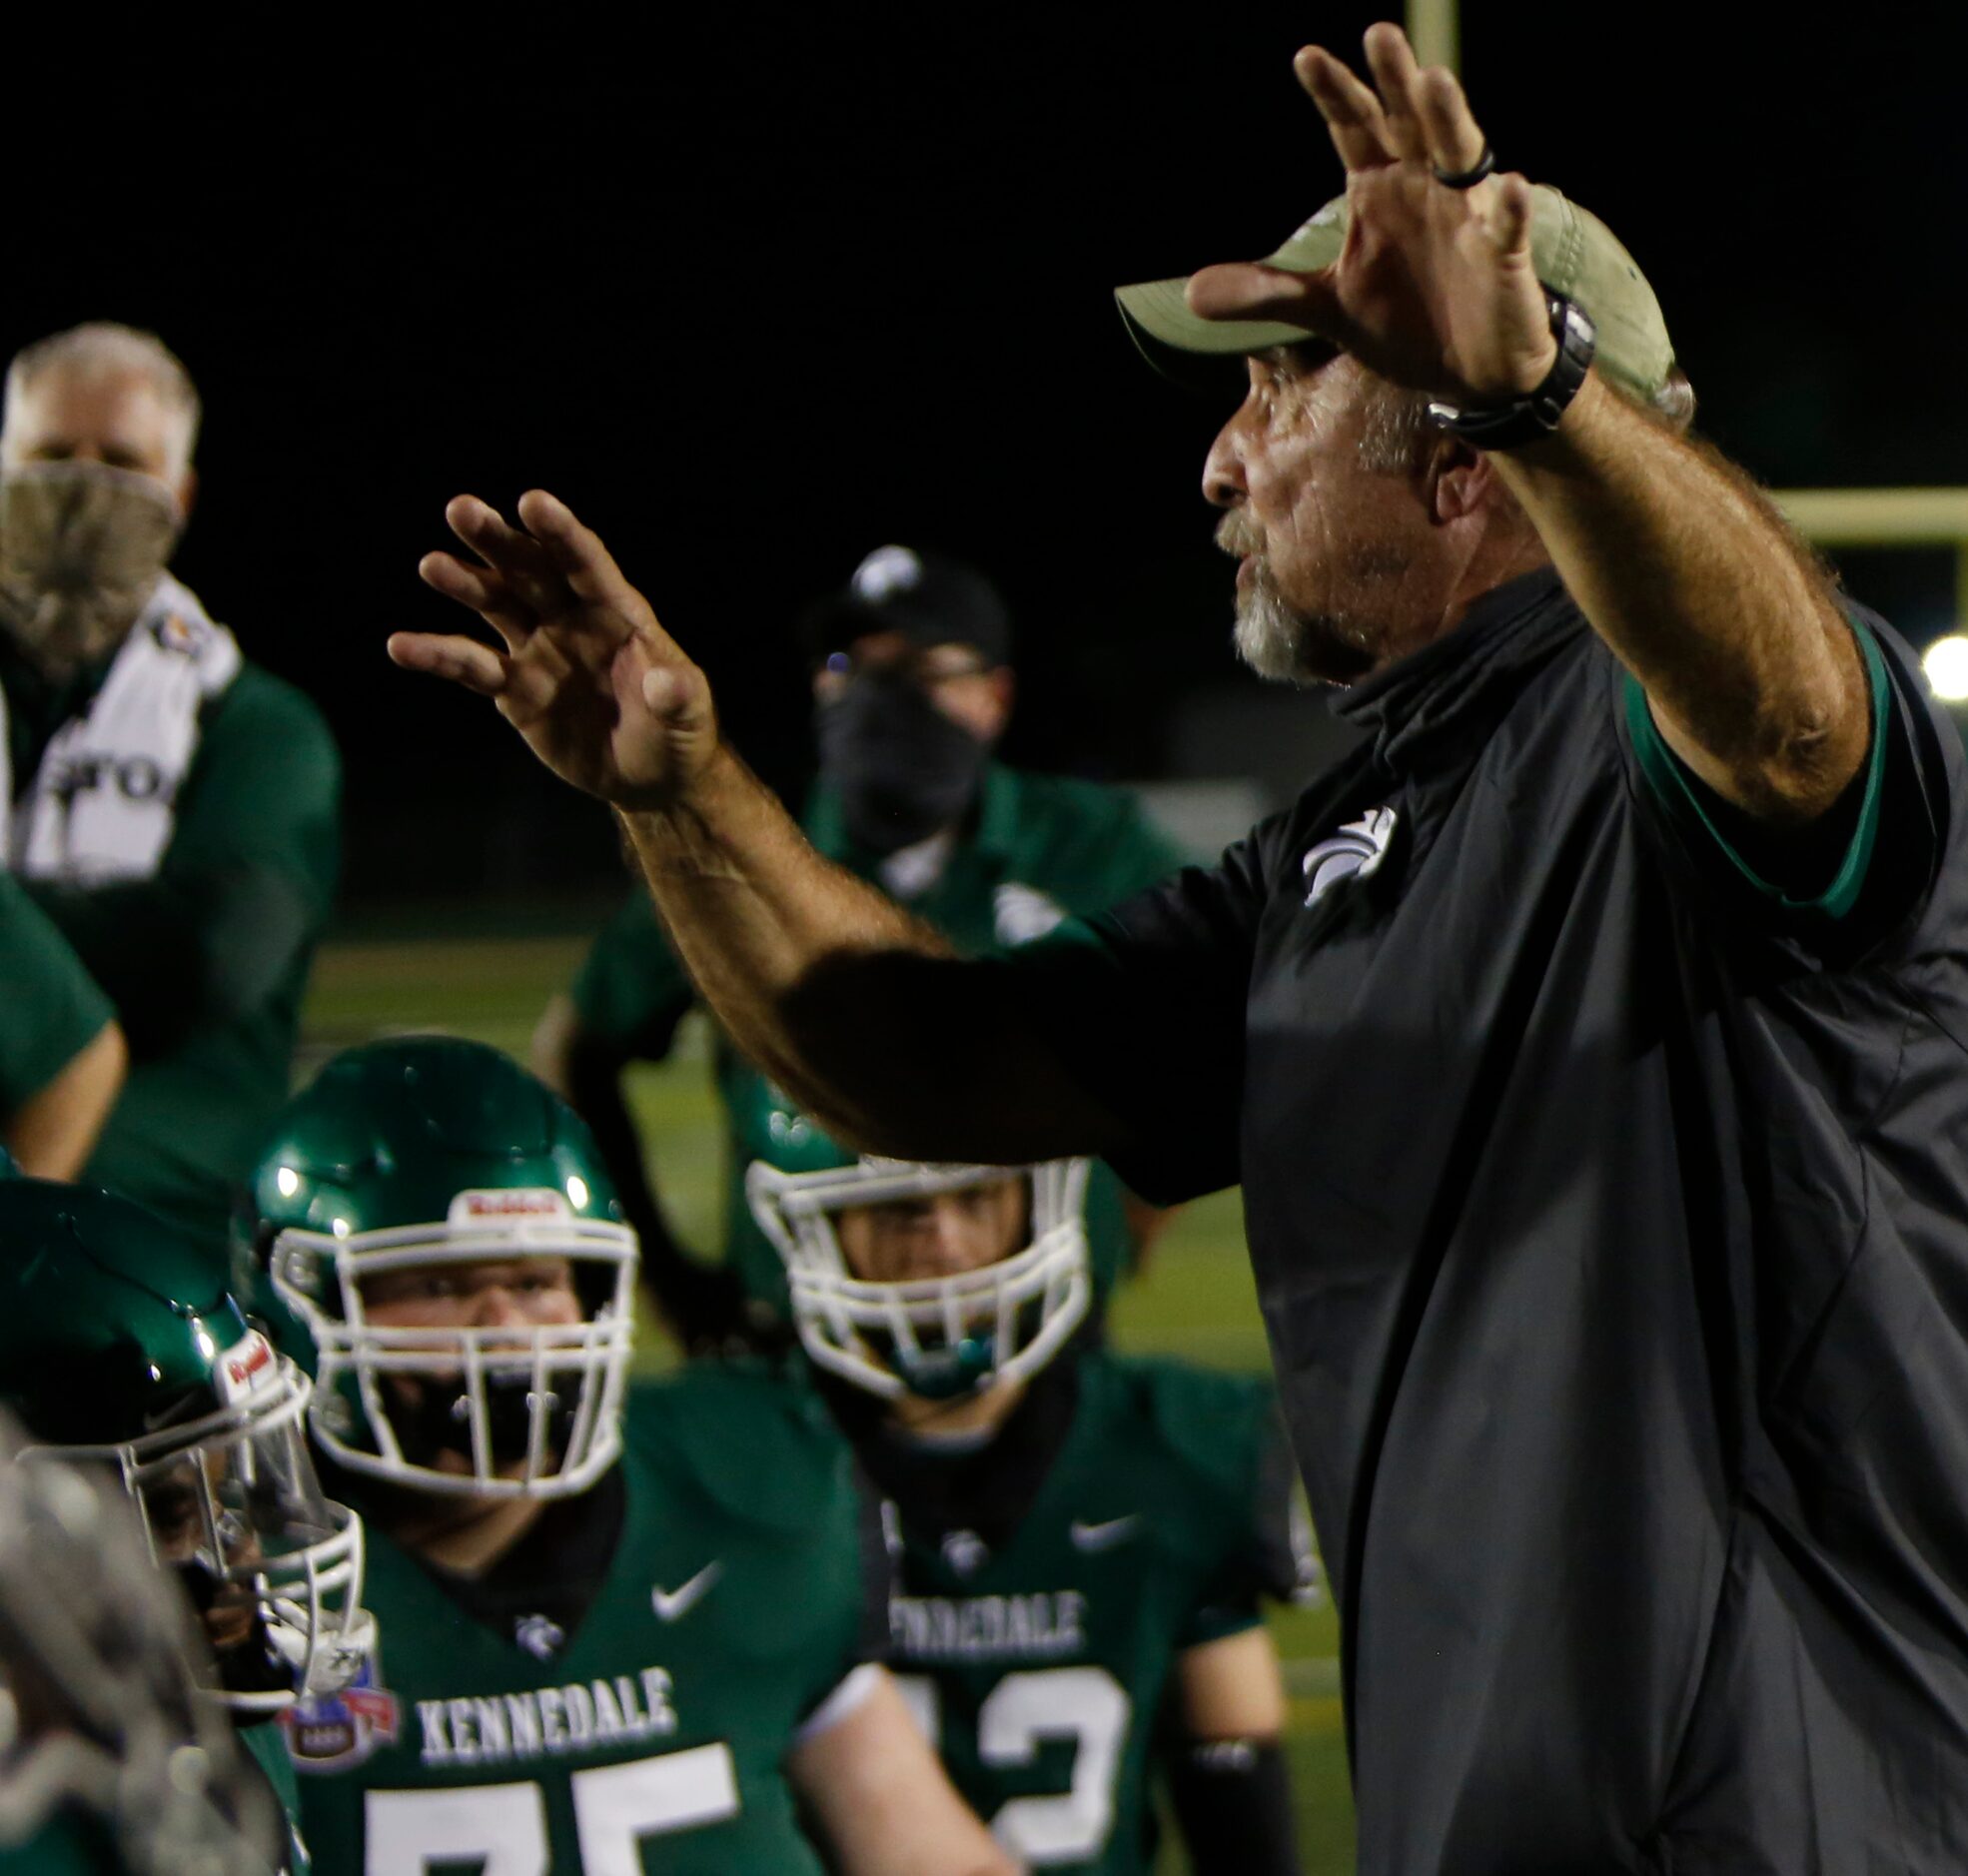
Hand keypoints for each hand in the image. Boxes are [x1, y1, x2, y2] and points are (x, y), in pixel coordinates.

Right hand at [393, 491, 717, 810]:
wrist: (651, 776)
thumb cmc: (679, 733)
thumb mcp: (689, 716)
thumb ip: (679, 695)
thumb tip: (667, 682)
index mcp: (618, 613)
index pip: (587, 564)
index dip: (561, 534)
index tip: (531, 501)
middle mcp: (572, 620)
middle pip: (530, 570)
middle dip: (498, 540)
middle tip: (461, 508)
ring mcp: (539, 649)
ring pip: (495, 605)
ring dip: (464, 583)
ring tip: (432, 565)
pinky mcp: (514, 688)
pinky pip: (470, 666)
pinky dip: (436, 655)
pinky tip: (400, 645)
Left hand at [1186, 22, 1555, 403]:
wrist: (1467, 372)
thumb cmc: (1405, 324)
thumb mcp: (1326, 310)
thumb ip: (1267, 294)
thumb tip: (1192, 294)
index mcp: (1379, 190)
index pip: (1352, 129)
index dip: (1332, 94)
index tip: (1305, 57)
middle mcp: (1424, 187)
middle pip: (1407, 123)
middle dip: (1393, 81)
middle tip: (1377, 34)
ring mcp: (1468, 216)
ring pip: (1461, 156)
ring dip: (1449, 120)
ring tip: (1433, 82)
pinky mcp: (1502, 257)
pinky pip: (1508, 227)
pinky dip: (1509, 209)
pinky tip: (1509, 189)